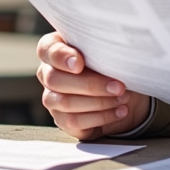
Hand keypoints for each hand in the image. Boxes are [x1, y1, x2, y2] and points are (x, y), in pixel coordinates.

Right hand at [36, 32, 151, 140]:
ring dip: (99, 102)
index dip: (61, 57)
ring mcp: (52, 99)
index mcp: (54, 49)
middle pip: (55, 80)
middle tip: (119, 86)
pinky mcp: (62, 120)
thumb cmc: (109, 61)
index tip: (80, 63)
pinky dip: (101, 117)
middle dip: (91, 84)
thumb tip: (110, 52)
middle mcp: (48, 74)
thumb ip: (100, 47)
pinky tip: (119, 111)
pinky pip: (74, 122)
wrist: (122, 89)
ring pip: (65, 103)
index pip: (47, 50)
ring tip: (122, 98)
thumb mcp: (107, 50)